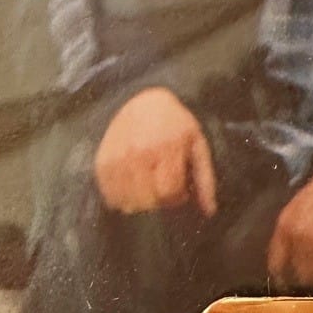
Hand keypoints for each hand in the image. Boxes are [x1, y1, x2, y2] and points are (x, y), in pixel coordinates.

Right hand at [93, 86, 216, 216]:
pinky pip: (110, 196)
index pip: (168, 192)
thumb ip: (205, 180)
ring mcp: (117, 159)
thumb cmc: (175, 125)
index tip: (180, 188)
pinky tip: (132, 186)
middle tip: (163, 186)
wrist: (143, 100)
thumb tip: (210, 211)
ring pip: (127, 202)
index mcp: (166, 149)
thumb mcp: (197, 145)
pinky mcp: (102, 163)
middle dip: (159, 200)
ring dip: (140, 202)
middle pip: (147, 201)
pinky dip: (121, 198)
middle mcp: (139, 154)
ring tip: (148, 186)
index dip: (177, 197)